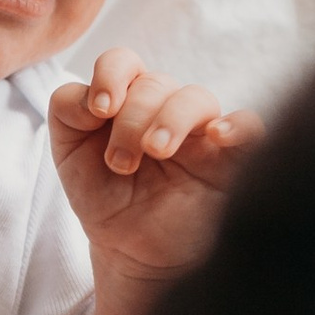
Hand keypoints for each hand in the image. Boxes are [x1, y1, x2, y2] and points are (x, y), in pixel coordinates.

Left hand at [50, 51, 261, 283]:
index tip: (99, 110)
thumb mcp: (69, 155)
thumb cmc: (105, 197)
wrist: (133, 252)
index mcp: (128, 100)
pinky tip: (218, 136)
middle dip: (131, 120)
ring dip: (171, 119)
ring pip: (196, 98)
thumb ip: (67, 111)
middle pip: (155, 83)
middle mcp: (166, 109)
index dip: (111, 75)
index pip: (124, 62)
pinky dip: (236, 125)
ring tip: (157, 152)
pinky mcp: (231, 159)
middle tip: (119, 164)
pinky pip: (248, 127)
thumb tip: (90, 93)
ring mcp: (200, 132)